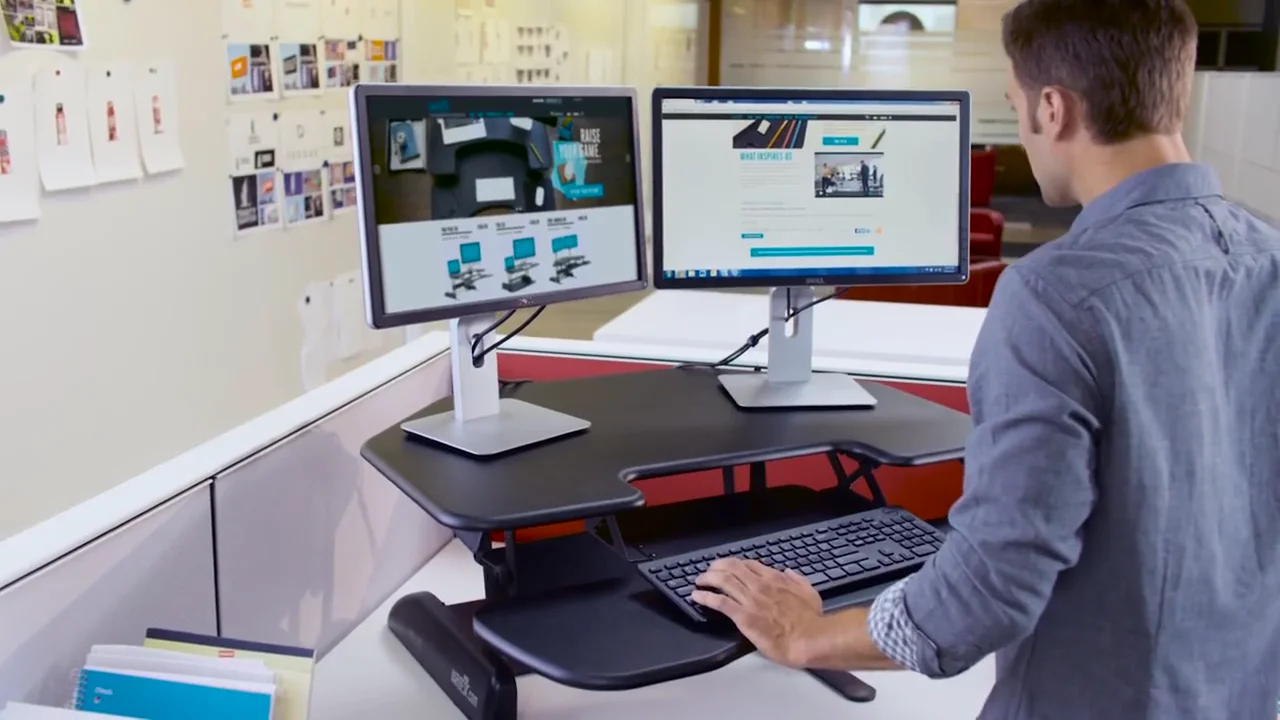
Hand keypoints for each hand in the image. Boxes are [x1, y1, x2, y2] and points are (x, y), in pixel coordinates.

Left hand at [692, 557, 824, 667]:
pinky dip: (705, 597)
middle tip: (708, 571)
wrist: (807, 639)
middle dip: (716, 566)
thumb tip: (789, 572)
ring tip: (699, 581)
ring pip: (722, 581)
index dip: (734, 563)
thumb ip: (797, 580)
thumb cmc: (810, 621)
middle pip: (731, 568)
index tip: (728, 566)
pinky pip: (719, 602)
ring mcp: (750, 600)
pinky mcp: (743, 616)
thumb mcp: (809, 593)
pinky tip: (697, 596)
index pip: (748, 564)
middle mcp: (759, 585)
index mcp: (775, 579)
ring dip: (707, 578)